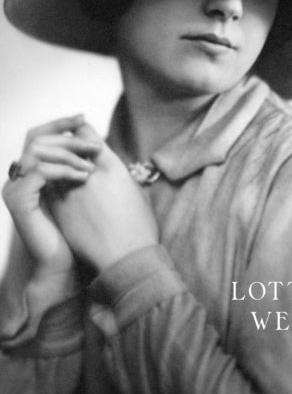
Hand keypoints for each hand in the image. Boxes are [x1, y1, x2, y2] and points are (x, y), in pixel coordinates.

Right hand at [2, 114, 100, 277]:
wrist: (62, 266)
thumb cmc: (74, 232)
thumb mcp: (76, 191)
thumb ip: (75, 167)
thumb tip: (91, 139)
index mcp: (29, 173)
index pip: (37, 136)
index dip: (58, 123)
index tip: (82, 118)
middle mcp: (17, 178)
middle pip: (36, 138)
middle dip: (69, 137)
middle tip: (95, 145)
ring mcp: (15, 190)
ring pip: (37, 152)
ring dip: (68, 154)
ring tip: (91, 166)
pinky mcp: (19, 202)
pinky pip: (39, 173)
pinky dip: (63, 170)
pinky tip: (83, 177)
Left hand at [49, 123, 158, 272]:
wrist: (125, 259)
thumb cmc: (139, 229)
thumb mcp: (137, 193)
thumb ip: (121, 176)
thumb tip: (114, 170)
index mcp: (110, 166)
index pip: (86, 134)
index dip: (82, 134)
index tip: (83, 141)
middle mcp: (87, 174)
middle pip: (65, 147)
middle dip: (67, 148)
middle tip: (70, 155)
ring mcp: (69, 191)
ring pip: (54, 167)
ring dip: (58, 168)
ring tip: (64, 176)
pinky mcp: (58, 209)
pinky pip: (50, 189)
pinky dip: (53, 187)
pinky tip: (62, 196)